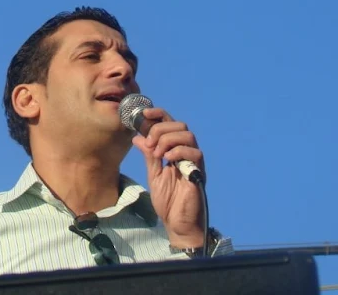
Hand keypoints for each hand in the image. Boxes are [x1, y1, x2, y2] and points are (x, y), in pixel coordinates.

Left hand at [131, 108, 204, 247]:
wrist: (177, 223)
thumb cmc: (168, 202)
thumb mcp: (154, 174)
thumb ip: (149, 155)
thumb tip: (137, 137)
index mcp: (174, 151)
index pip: (170, 124)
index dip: (158, 114)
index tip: (143, 114)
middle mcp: (186, 153)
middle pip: (179, 125)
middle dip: (160, 129)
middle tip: (150, 144)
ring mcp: (194, 161)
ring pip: (187, 135)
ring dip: (168, 139)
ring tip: (158, 154)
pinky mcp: (199, 172)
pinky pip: (194, 152)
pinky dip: (178, 151)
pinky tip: (168, 160)